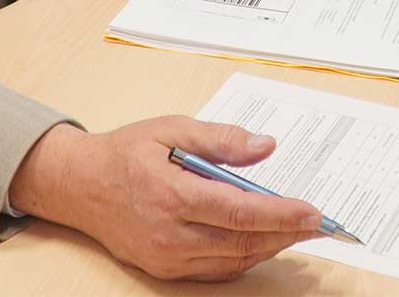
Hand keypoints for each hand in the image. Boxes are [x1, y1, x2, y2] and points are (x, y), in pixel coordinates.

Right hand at [8, 118, 320, 281]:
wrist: (79, 186)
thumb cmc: (126, 153)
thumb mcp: (171, 128)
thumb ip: (221, 139)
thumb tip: (265, 146)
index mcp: (170, 195)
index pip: (238, 212)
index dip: (281, 214)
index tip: (313, 212)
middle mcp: (168, 234)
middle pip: (241, 242)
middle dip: (286, 234)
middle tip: (319, 224)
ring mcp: (165, 257)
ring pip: (232, 260)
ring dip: (270, 247)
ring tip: (298, 231)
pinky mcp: (164, 269)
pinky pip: (215, 269)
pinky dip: (244, 256)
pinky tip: (263, 240)